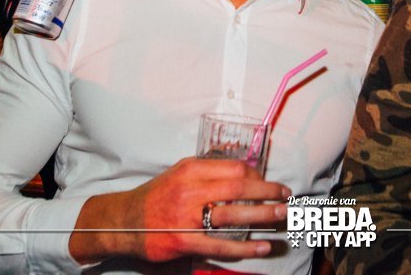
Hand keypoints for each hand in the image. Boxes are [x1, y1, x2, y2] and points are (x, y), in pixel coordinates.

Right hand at [69, 156, 290, 264]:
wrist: (123, 221)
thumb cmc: (157, 195)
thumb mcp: (180, 172)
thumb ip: (208, 168)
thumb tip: (240, 163)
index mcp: (190, 170)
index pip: (234, 168)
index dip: (257, 175)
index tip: (269, 182)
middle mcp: (189, 190)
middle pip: (238, 188)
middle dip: (268, 192)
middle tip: (287, 196)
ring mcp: (186, 217)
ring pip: (232, 215)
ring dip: (262, 216)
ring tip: (283, 216)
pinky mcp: (183, 242)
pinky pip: (219, 246)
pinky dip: (244, 248)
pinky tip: (262, 246)